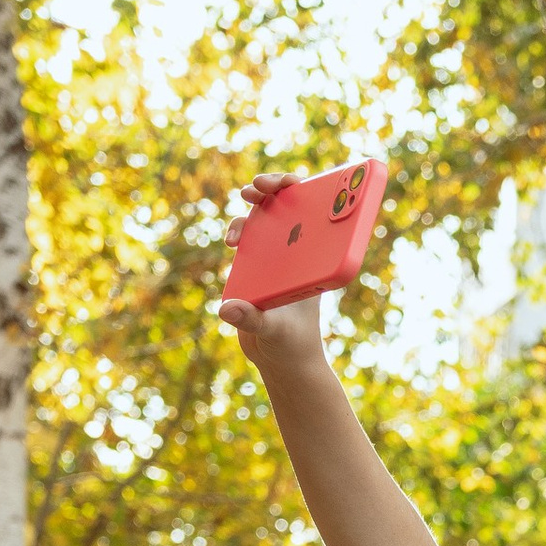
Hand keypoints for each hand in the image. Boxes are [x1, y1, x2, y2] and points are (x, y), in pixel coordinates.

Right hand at [218, 177, 332, 374]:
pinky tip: (233, 242)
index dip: (306, 192)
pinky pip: (248, 238)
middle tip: (256, 186)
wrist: (280, 362)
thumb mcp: (274, 331)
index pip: (317, 214)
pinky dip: (239, 232)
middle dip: (273, 188)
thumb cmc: (291, 346)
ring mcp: (276, 257)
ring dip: (255, 205)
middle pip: (289, 206)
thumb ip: (252, 319)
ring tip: (245, 203)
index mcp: (315, 261)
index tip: (290, 183)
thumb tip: (227, 307)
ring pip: (265, 218)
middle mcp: (297, 253)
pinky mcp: (256, 266)